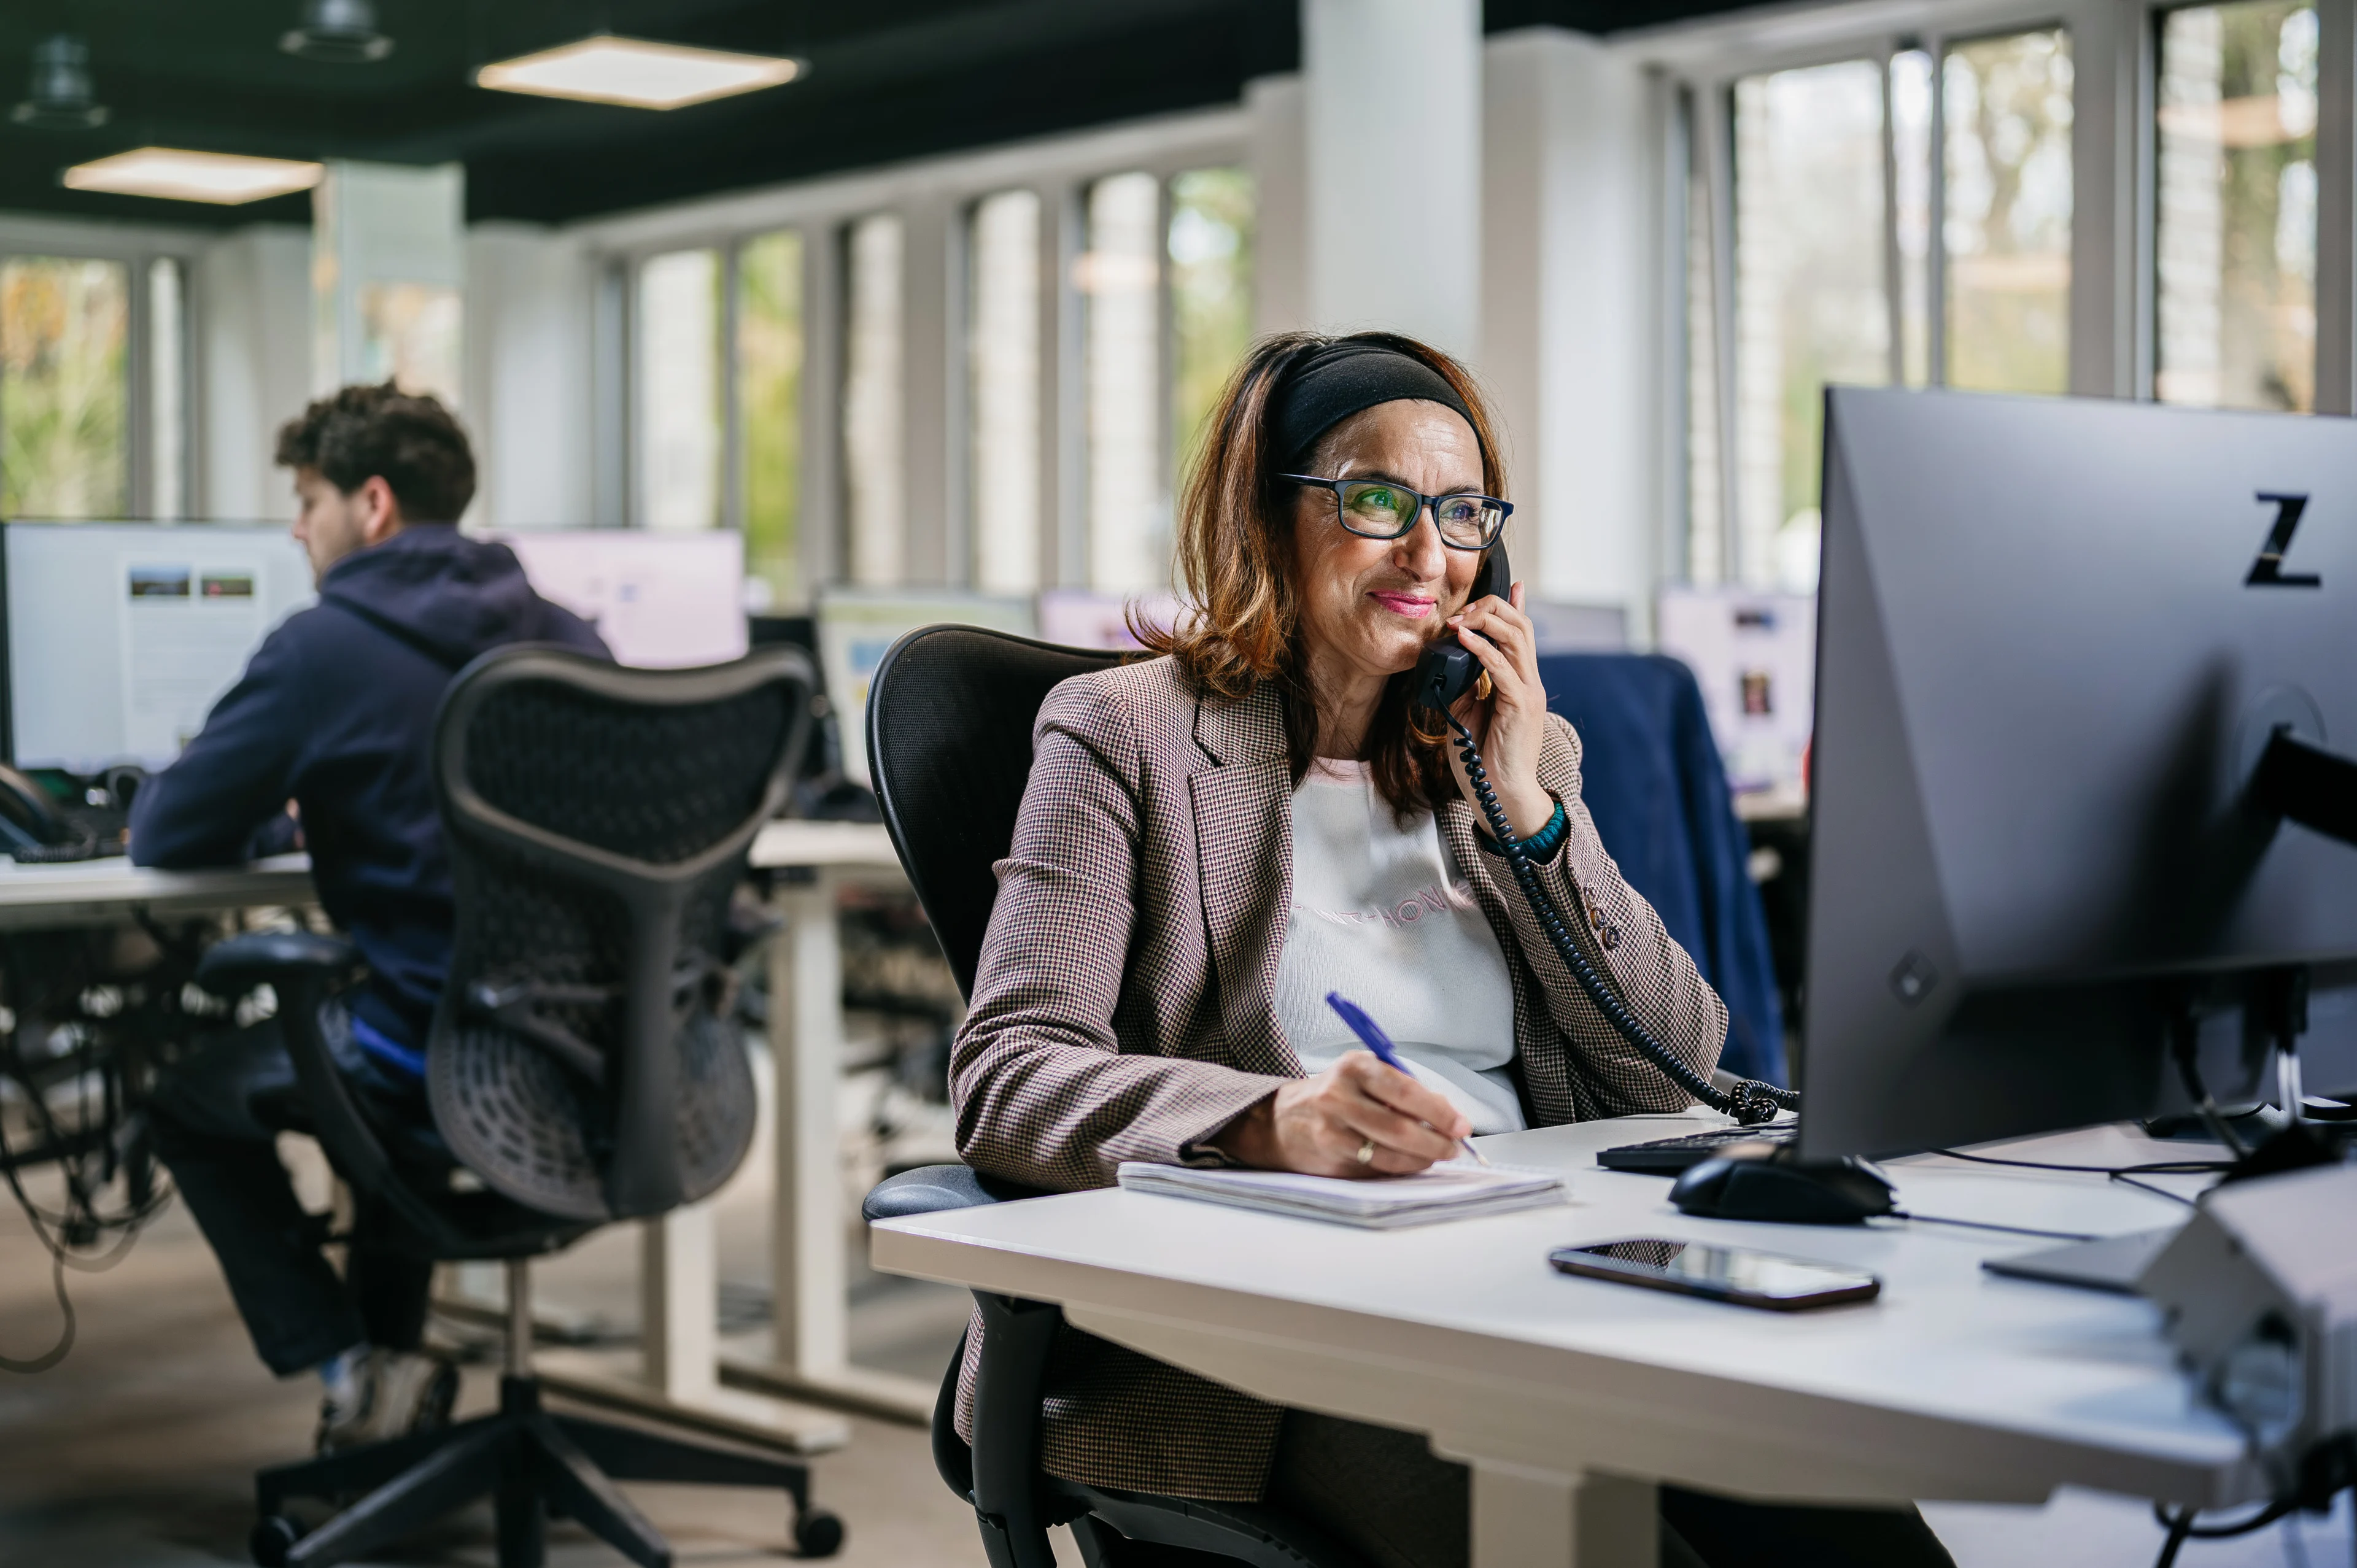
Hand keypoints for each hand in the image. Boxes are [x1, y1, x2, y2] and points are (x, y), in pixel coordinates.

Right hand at [1211, 1053, 1469, 1176]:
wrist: (1281, 1120)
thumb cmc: (1334, 1095)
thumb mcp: (1363, 1077)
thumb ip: (1402, 1090)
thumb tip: (1446, 1114)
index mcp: (1354, 1067)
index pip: (1404, 1089)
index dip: (1438, 1111)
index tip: (1461, 1124)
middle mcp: (1338, 1096)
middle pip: (1399, 1126)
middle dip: (1435, 1141)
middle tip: (1454, 1147)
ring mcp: (1332, 1130)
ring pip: (1389, 1153)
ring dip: (1421, 1159)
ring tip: (1436, 1156)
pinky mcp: (1331, 1157)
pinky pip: (1376, 1168)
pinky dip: (1401, 1168)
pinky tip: (1411, 1162)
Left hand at [1444, 581, 1553, 837]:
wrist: (1501, 796)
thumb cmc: (1485, 759)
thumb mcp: (1470, 714)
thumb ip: (1467, 686)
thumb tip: (1453, 661)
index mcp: (1520, 683)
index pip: (1522, 633)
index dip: (1514, 606)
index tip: (1507, 585)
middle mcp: (1529, 683)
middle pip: (1520, 627)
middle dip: (1492, 608)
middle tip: (1462, 609)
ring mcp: (1528, 694)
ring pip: (1517, 639)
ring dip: (1486, 622)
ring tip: (1461, 619)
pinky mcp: (1520, 708)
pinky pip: (1503, 670)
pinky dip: (1484, 650)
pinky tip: (1465, 639)